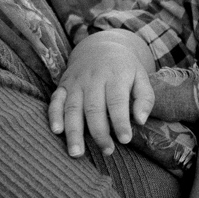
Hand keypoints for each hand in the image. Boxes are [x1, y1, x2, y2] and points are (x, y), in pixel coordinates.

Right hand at [48, 32, 153, 156]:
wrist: (100, 45)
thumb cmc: (124, 68)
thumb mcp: (141, 76)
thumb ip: (145, 98)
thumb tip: (140, 120)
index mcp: (115, 75)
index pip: (117, 101)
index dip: (120, 121)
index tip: (125, 140)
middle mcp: (93, 78)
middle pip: (93, 108)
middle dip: (99, 132)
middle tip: (107, 151)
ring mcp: (76, 82)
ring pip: (73, 108)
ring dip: (74, 132)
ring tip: (77, 153)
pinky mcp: (63, 85)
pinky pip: (55, 101)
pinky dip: (54, 116)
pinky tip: (56, 131)